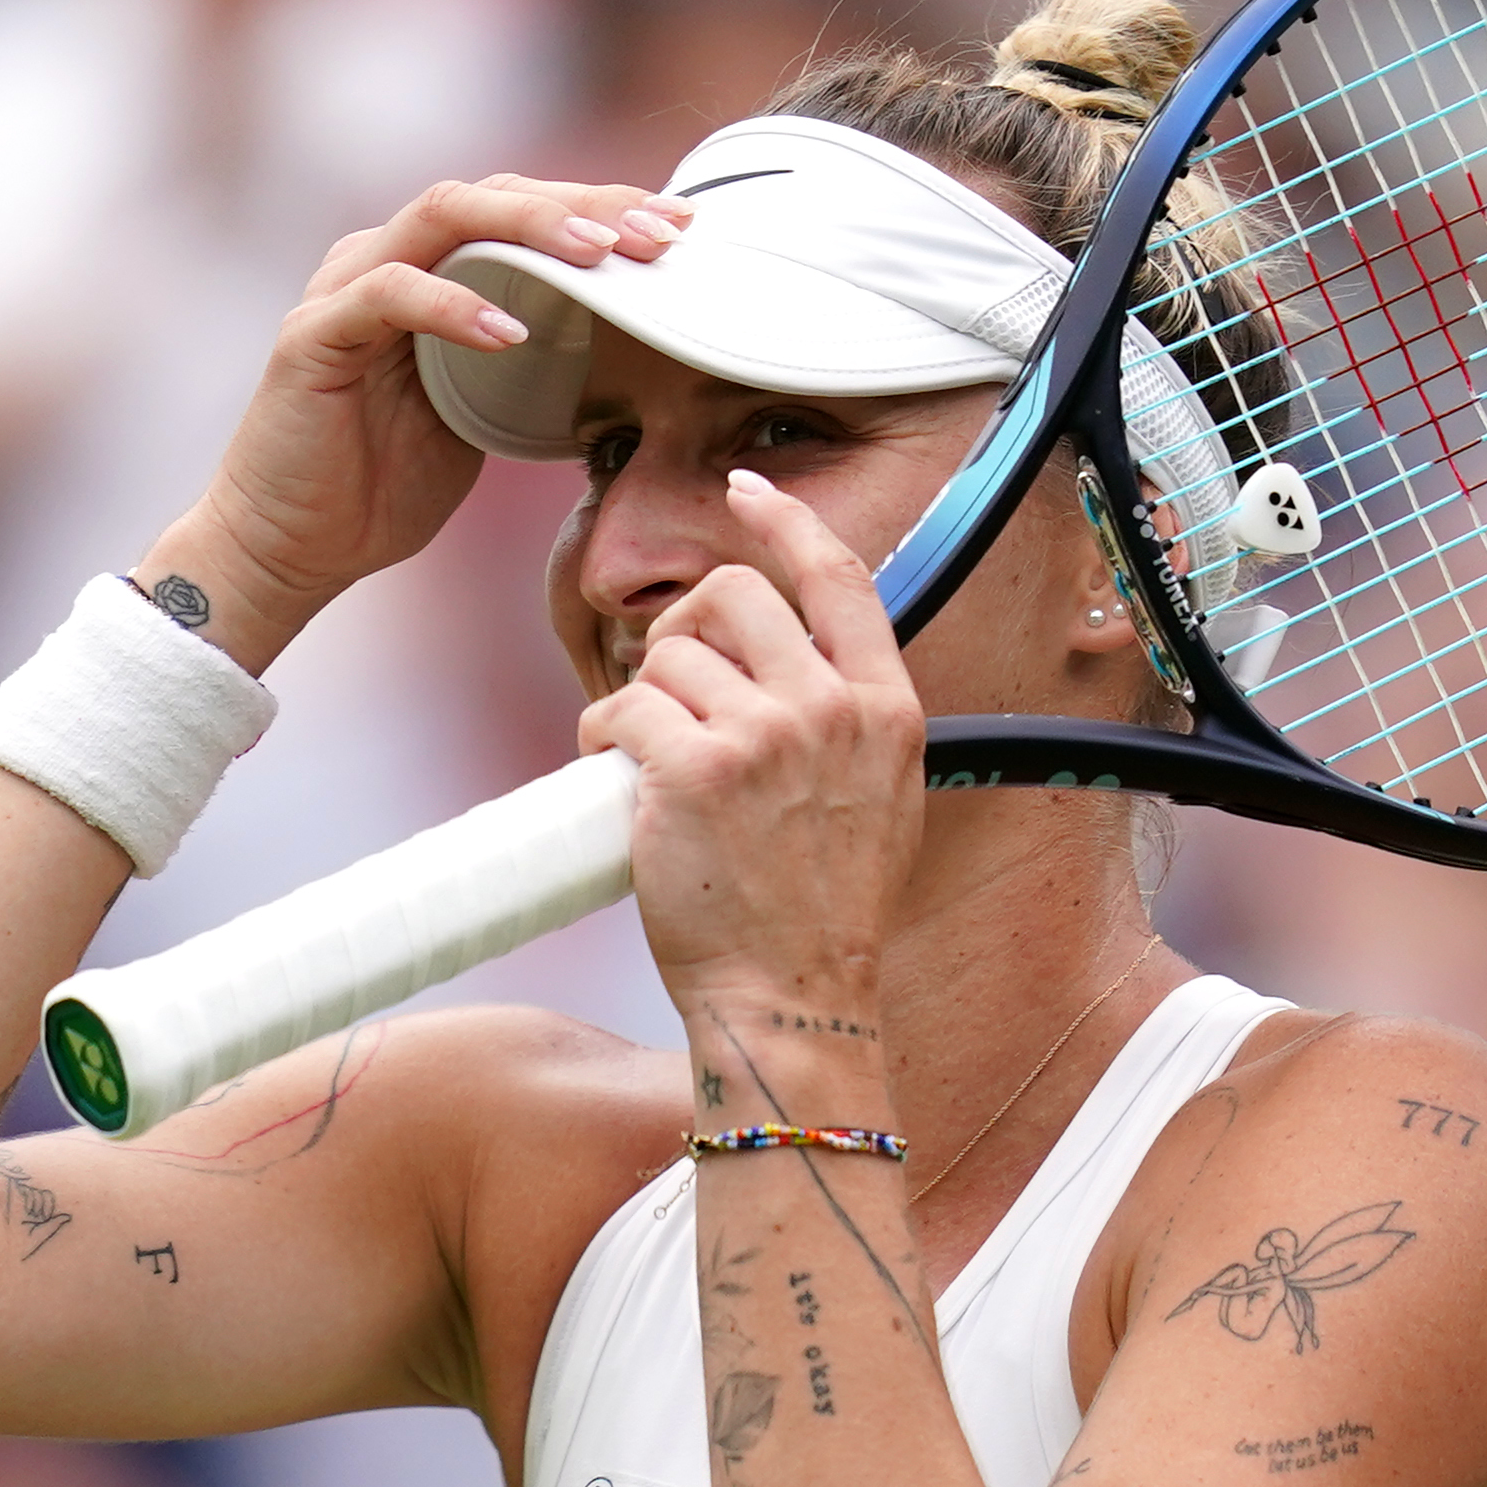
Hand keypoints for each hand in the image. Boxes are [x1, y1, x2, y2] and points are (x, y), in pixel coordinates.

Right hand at [157, 176, 689, 671]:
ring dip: (531, 230)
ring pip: (446, 217)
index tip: (679, 230)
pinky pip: (390, 293)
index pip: (524, 211)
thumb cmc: (383, 485)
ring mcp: (346, 289)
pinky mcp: (314, 335)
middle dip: (586, 206)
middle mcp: (386, 259)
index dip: (604, 209)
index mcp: (431, 270)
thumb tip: (629, 349)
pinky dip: (454, 306)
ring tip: (599, 255)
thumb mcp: (487, 416)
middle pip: (495, 194)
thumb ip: (535, 366)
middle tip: (658, 233)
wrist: (292, 547)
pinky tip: (511, 333)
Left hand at [603, 471, 924, 1043]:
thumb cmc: (822, 914)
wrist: (794, 996)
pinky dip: (600, 735)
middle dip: (682, 631)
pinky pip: (622, 709)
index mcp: (886, 710)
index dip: (784, 521)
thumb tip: (791, 666)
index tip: (746, 489)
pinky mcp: (693, 771)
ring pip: (667, 658)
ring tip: (642, 760)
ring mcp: (764, 738)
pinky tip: (611, 773)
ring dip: (638, 700)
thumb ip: (848, 722)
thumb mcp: (880, 800)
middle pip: (733, 597)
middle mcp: (831, 710)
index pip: (838, 576)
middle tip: (666, 687)